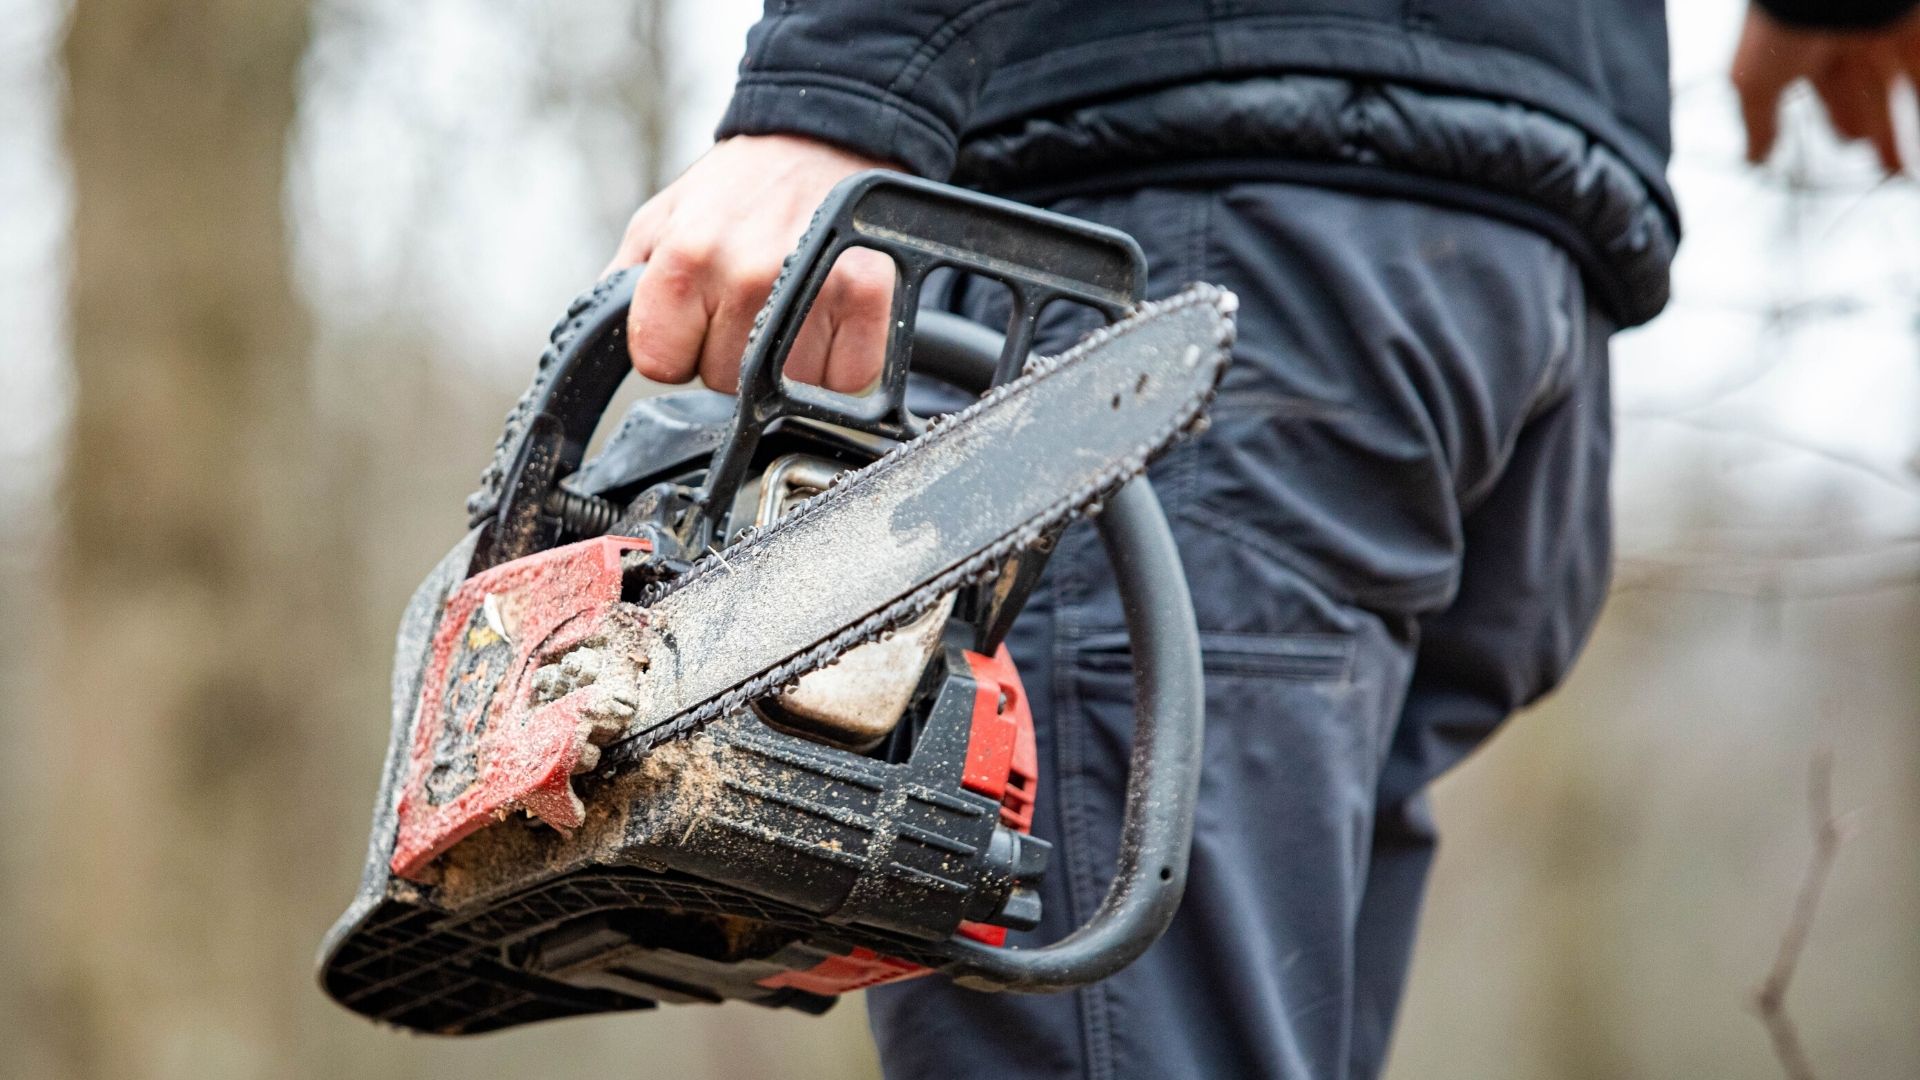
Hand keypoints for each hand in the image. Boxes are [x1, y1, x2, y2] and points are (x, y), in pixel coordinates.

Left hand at [605, 134, 898, 393]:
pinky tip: (828, 321)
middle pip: (726, 383)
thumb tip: (594, 349)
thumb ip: (624, 290)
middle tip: (748, 304)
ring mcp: (814, 288)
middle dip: (732, 355)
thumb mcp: (659, 223)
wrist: (817, 142)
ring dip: (787, 365)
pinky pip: (842, 381)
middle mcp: (749, 274)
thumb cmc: (735, 191)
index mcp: (685, 256)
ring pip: (786, 390)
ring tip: (789, 308)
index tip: (694, 322)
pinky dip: (837, 365)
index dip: (676, 349)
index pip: (662, 365)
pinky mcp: (869, 297)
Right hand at [1732, 6, 1919, 173]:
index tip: (1851, 147)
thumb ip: (1759, 123)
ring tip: (1906, 170)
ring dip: (1903, 131)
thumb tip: (1754, 158)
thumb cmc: (1782, 26)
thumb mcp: (1754, 84)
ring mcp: (1879, 38)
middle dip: (1877, 135)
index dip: (1841, 127)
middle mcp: (1845, 47)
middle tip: (1888, 167)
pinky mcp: (1908, 29)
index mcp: (1806, 57)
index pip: (1829, 98)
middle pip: (1867, 99)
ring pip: (1897, 91)